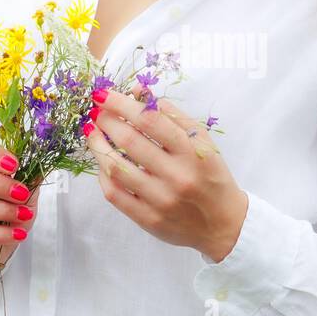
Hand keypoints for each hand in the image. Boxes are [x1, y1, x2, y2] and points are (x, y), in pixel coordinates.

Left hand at [84, 82, 247, 262]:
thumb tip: (137, 91)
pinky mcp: (148, 219)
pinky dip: (103, 174)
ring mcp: (161, 200)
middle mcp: (177, 176)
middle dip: (106, 121)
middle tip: (98, 111)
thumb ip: (172, 115)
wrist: (223, 224)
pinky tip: (103, 161)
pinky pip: (115, 194)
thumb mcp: (202, 142)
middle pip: (130, 141)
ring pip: (116, 168)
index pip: (150, 120)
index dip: (121, 103)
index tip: (104, 94)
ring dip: (97, 145)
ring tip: (92, 132)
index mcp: (193, 152)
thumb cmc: (211, 176)